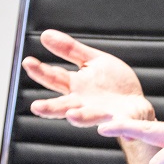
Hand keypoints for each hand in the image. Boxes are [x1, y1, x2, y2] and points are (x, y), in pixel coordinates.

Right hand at [21, 29, 153, 125]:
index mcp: (75, 86)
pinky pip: (115, 126)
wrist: (135, 103)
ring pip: (86, 118)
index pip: (55, 77)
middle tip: (36, 107)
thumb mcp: (92, 60)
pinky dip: (111, 128)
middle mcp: (83, 103)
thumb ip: (70, 50)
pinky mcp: (119, 121)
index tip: (28, 62)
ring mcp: (100, 113)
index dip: (41, 71)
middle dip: (50, 108)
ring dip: (79, 118)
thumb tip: (45, 35)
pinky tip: (105, 129)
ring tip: (71, 115)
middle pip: (63, 105)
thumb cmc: (111, 83)